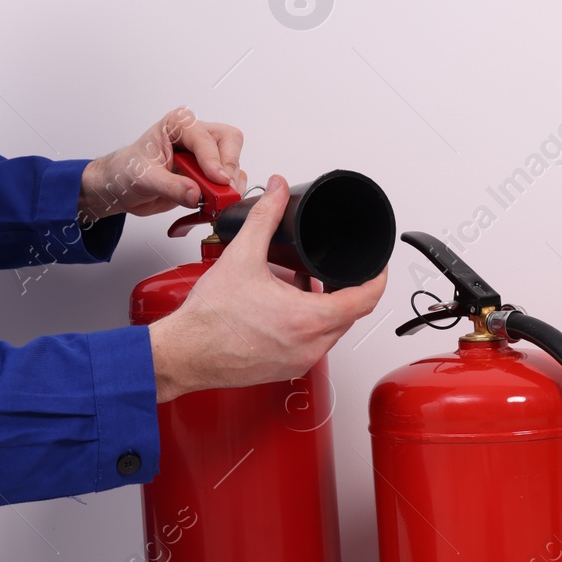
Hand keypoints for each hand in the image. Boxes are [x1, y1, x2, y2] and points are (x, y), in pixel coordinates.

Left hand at [78, 106, 245, 224]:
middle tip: (222, 190)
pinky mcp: (208, 174)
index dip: (214, 160)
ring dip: (228, 184)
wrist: (121, 187)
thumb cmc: (126, 171)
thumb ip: (171, 187)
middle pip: (229, 141)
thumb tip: (196, 194)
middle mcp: (195, 135)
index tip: (218, 180)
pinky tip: (212, 204)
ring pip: (233, 162)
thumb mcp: (144, 178)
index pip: (206, 138)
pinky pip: (230, 181)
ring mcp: (204, 155)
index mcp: (178, 125)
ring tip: (214, 200)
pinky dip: (226, 194)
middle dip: (228, 167)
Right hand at [147, 175, 387, 401]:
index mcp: (308, 319)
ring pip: (330, 331)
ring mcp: (299, 361)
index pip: (365, 299)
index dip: (377, 278)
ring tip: (301, 287)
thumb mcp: (242, 257)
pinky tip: (283, 310)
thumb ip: (265, 218)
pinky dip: (306, 326)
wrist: (185, 353)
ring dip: (324, 308)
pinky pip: (311, 346)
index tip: (377, 266)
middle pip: (349, 315)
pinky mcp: (285, 370)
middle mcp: (310, 346)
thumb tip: (279, 192)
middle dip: (344, 290)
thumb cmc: (210, 319)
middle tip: (330, 270)